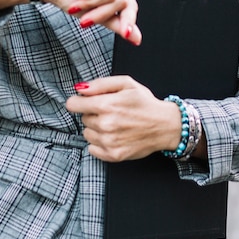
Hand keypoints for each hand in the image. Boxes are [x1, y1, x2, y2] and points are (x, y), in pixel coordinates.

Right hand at [37, 0, 141, 43]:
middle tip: (83, 21)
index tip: (125, 35)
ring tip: (77, 4)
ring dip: (91, 4)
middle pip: (122, 0)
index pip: (131, 3)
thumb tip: (136, 38)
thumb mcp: (94, 13)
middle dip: (100, 14)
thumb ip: (115, 22)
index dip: (128, 20)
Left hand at [65, 76, 181, 161]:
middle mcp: (106, 125)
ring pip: (87, 133)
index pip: (73, 104)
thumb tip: (80, 89)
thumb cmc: (145, 103)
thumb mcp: (125, 84)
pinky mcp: (113, 155)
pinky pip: (92, 149)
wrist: (165, 125)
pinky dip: (99, 143)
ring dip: (96, 129)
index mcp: (106, 105)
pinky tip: (113, 136)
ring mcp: (109, 142)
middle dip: (93, 114)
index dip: (79, 101)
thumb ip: (100, 84)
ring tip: (114, 124)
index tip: (85, 102)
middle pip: (82, 118)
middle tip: (111, 112)